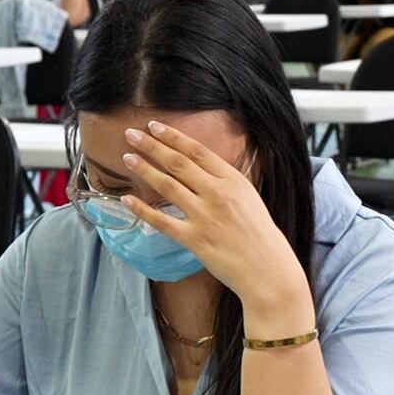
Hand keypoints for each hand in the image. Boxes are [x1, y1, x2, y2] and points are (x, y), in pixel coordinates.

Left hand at [119, 120, 309, 312]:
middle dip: (152, 146)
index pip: (197, 151)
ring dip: (144, 169)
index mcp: (233, 180)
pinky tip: (127, 199)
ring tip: (127, 158)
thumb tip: (197, 166)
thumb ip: (224, 181)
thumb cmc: (259, 233)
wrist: (266, 268)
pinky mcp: (194, 239)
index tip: (154, 127)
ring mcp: (204, 216)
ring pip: (167, 186)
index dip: (173, 137)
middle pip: (178, 163)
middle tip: (131, 135)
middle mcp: (217, 194)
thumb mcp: (248, 196)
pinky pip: (161, 221)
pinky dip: (142, 209)